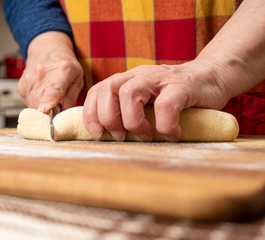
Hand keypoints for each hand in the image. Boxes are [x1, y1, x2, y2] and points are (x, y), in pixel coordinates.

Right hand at [18, 32, 83, 112]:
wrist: (48, 49)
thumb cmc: (65, 66)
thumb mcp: (78, 79)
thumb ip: (71, 98)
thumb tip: (63, 115)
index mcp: (63, 71)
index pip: (54, 88)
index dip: (48, 100)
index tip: (45, 109)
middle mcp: (43, 73)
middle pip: (40, 101)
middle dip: (47, 113)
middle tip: (55, 111)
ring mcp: (29, 78)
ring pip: (32, 104)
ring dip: (41, 108)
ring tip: (50, 99)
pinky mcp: (21, 85)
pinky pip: (27, 102)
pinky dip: (35, 104)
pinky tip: (41, 95)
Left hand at [83, 59, 231, 141]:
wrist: (212, 77)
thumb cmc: (176, 97)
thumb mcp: (148, 102)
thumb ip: (130, 111)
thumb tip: (109, 135)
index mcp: (129, 79)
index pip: (98, 90)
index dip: (91, 112)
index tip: (97, 133)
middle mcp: (141, 75)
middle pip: (108, 89)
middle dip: (109, 118)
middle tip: (122, 137)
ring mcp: (161, 78)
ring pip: (130, 93)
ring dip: (134, 122)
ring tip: (146, 136)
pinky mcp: (183, 85)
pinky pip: (166, 105)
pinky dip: (165, 125)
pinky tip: (172, 134)